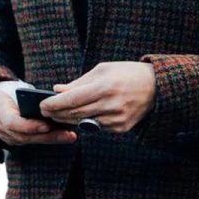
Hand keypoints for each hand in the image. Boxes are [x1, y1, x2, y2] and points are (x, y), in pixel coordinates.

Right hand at [0, 83, 76, 145]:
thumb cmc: (9, 90)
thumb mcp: (16, 88)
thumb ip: (30, 98)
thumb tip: (54, 103)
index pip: (12, 122)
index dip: (30, 126)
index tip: (47, 126)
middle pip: (24, 136)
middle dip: (48, 136)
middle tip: (68, 135)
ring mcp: (3, 135)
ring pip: (28, 141)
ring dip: (50, 139)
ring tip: (70, 136)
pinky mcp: (12, 139)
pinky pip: (30, 141)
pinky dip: (46, 139)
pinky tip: (62, 136)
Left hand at [39, 61, 155, 133]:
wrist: (157, 87)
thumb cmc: (127, 73)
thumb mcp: (103, 70)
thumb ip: (79, 82)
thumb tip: (57, 90)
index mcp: (104, 87)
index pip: (70, 99)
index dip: (53, 104)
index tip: (42, 105)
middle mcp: (110, 105)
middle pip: (74, 114)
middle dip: (57, 114)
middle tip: (46, 112)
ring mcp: (116, 119)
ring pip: (83, 123)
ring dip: (69, 119)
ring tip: (59, 114)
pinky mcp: (121, 128)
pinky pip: (97, 127)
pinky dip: (87, 122)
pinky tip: (82, 116)